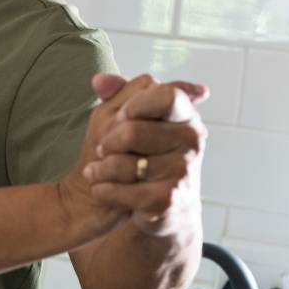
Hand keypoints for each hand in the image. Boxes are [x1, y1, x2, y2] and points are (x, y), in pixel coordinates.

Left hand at [82, 76, 207, 237]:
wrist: (154, 207)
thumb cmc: (141, 155)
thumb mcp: (130, 118)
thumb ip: (119, 93)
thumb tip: (99, 80)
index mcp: (185, 115)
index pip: (168, 96)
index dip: (137, 105)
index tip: (122, 115)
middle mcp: (192, 141)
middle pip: (133, 131)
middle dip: (108, 142)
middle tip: (103, 149)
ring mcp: (182, 171)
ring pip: (123, 163)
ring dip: (100, 169)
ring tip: (96, 172)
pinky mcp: (169, 200)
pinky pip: (124, 191)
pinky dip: (104, 190)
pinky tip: (101, 189)